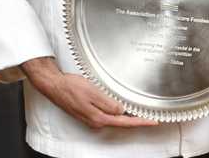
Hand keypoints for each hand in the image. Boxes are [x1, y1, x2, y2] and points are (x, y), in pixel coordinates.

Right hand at [21, 57, 157, 129]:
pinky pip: (108, 114)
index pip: (125, 121)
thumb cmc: (71, 87)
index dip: (140, 122)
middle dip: (137, 121)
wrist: (56, 86)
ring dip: (128, 117)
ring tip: (142, 114)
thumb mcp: (93, 92)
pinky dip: (118, 113)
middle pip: (121, 122)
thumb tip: (122, 110)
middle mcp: (96, 120)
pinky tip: (123, 108)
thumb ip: (108, 103)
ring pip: (115, 118)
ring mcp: (92, 118)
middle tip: (151, 118)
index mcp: (99, 117)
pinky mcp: (90, 112)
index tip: (153, 121)